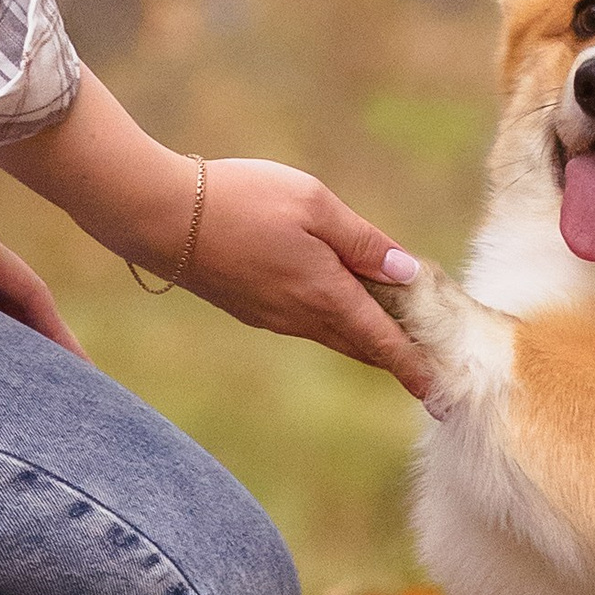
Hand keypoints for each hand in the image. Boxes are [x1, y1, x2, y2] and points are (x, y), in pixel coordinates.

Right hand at [0, 75, 433, 399]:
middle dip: (394, 359)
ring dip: (363, 341)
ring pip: (331, 334)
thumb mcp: (314, 204)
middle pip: (359, 344)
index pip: (381, 340)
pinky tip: (339, 307)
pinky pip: (303, 323)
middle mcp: (299, 315)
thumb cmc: (240, 199)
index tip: (437, 394)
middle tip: (427, 374)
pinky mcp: (248, 306)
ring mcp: (270, 315)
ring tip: (394, 341)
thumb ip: (362, 241)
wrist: (157, 215)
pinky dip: (332, 323)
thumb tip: (407, 272)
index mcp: (325, 293)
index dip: (412, 366)